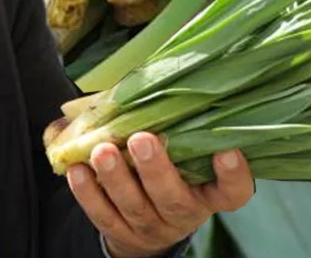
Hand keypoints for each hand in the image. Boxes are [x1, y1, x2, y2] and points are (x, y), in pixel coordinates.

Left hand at [66, 133, 254, 257]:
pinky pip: (103, 216)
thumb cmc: (170, 171)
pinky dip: (88, 194)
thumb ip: (174, 125)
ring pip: (134, 207)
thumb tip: (152, 76)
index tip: (227, 150)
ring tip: (102, 151)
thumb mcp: (183, 154)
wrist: (150, 224)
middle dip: (156, 169)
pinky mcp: (121, 233)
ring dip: (116, 178)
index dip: (233, 176)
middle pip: (174, 199)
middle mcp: (183, 213)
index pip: (232, 192)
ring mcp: (151, 227)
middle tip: (142, 139)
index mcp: (208, 193)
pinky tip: (77, 170)